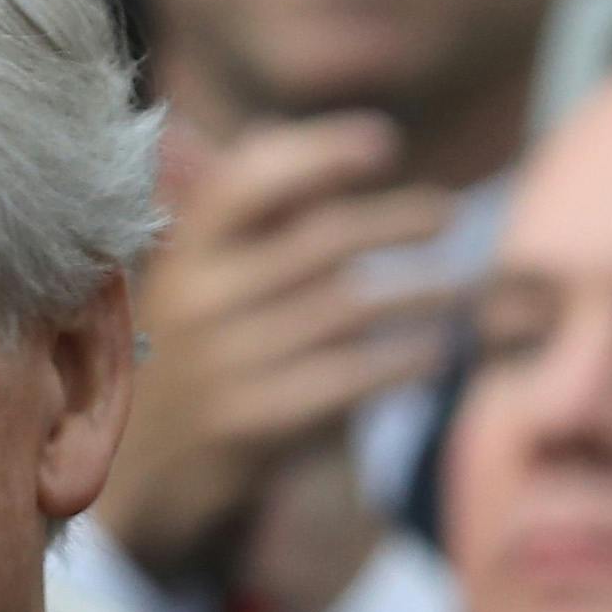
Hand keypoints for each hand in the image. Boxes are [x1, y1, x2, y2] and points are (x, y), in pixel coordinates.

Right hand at [88, 116, 473, 582]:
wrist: (145, 481)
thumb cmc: (196, 364)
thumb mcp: (202, 285)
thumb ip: (243, 220)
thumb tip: (277, 130)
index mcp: (186, 253)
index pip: (250, 180)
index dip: (319, 152)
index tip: (385, 141)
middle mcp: (199, 298)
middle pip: (319, 243)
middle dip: (392, 221)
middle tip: (447, 214)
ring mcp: (223, 362)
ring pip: (347, 311)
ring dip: (420, 295)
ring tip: (465, 291)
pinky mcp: (252, 422)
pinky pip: (348, 379)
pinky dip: (402, 363)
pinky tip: (439, 355)